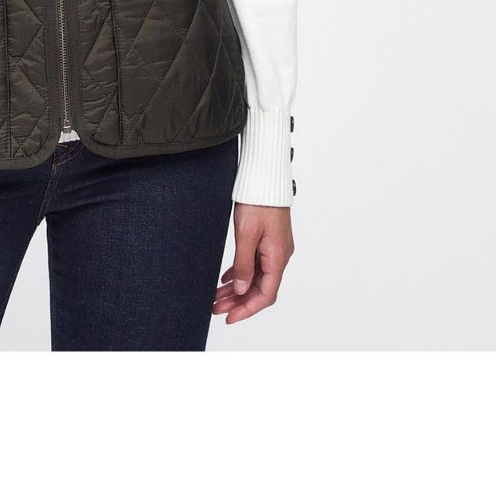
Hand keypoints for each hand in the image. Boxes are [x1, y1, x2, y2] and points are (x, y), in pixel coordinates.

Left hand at [213, 203, 293, 323]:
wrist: (265, 178)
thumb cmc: (259, 202)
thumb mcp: (246, 234)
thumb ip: (243, 264)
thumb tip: (242, 290)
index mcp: (277, 258)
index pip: (265, 295)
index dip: (247, 309)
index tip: (229, 317)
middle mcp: (279, 256)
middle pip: (259, 288)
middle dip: (238, 301)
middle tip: (216, 308)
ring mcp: (274, 249)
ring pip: (255, 277)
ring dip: (237, 289)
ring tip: (217, 297)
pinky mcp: (268, 241)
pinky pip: (254, 264)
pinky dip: (241, 273)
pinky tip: (227, 279)